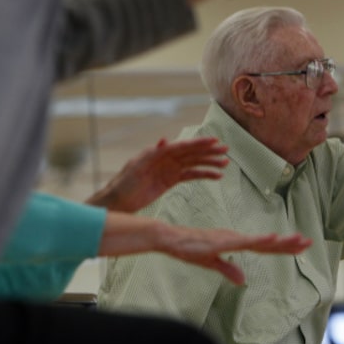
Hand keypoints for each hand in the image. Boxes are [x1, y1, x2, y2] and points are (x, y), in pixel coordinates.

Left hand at [89, 137, 228, 212]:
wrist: (118, 202)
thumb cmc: (123, 184)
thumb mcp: (135, 168)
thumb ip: (151, 154)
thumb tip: (165, 140)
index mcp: (158, 152)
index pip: (182, 146)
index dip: (199, 143)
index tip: (214, 141)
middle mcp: (166, 158)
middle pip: (191, 153)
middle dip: (209, 152)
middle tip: (226, 150)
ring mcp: (169, 169)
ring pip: (194, 163)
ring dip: (210, 163)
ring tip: (225, 164)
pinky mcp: (171, 180)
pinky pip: (191, 175)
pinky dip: (203, 175)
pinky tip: (216, 176)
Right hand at [155, 224, 312, 284]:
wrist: (169, 239)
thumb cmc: (188, 248)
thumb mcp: (211, 263)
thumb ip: (228, 270)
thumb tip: (243, 281)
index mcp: (236, 242)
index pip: (264, 246)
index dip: (283, 247)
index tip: (301, 246)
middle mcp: (237, 238)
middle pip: (267, 243)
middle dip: (288, 243)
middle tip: (309, 242)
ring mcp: (230, 238)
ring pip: (260, 241)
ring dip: (280, 241)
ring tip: (298, 240)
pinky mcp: (222, 241)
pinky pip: (244, 242)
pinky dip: (259, 240)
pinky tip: (272, 239)